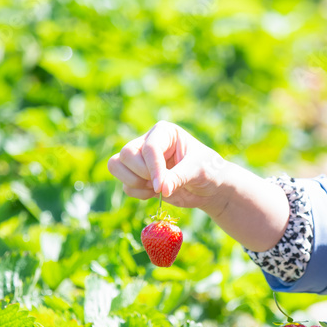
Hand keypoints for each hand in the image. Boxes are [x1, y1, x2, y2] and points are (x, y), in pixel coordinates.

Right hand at [108, 121, 229, 211]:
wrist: (210, 187)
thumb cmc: (208, 171)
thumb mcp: (198, 171)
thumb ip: (179, 177)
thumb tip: (162, 188)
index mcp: (164, 132)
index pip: (149, 147)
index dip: (153, 169)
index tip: (162, 187)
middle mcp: (148, 142)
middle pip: (126, 154)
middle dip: (142, 174)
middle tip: (161, 186)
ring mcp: (140, 159)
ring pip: (117, 166)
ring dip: (134, 183)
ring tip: (157, 189)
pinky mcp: (137, 176)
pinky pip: (125, 185)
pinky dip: (137, 193)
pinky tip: (155, 194)